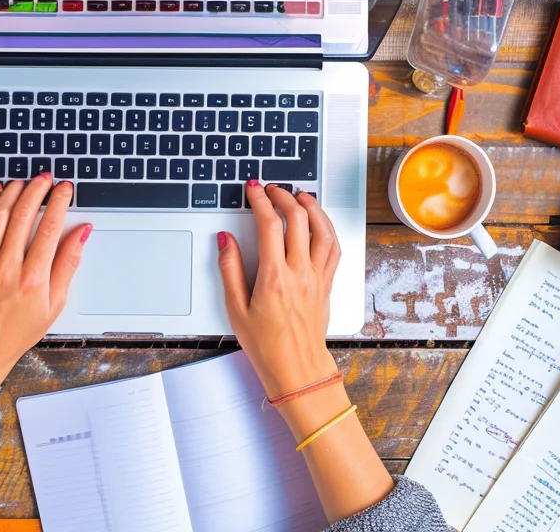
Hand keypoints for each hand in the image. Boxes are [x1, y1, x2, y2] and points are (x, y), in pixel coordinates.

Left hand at [0, 174, 89, 390]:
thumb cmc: (17, 331)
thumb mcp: (55, 304)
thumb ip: (68, 264)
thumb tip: (82, 234)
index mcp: (33, 279)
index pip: (50, 228)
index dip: (59, 202)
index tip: (65, 190)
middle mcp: (7, 267)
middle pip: (23, 214)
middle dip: (37, 190)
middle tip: (46, 178)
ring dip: (12, 192)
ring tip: (24, 182)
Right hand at [217, 181, 340, 397]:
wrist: (296, 369)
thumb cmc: (266, 345)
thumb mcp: (236, 309)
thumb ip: (229, 270)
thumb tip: (226, 240)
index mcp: (274, 278)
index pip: (269, 225)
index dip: (260, 200)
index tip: (253, 189)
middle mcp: (300, 274)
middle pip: (298, 220)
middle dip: (284, 197)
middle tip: (272, 189)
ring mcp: (317, 277)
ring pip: (322, 230)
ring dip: (311, 207)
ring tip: (300, 195)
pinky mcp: (327, 284)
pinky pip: (333, 248)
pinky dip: (327, 228)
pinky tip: (318, 222)